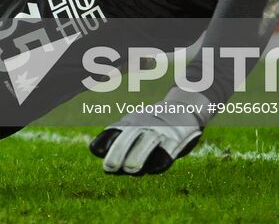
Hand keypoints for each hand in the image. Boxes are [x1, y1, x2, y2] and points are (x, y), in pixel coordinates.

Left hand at [89, 89, 208, 175]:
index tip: (96, 151)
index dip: (105, 140)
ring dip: (138, 156)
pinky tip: (154, 170)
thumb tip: (96, 150)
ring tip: (130, 169)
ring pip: (148, 143)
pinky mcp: (176, 140)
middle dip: (119, 152)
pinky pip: (168, 150)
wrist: (182, 109)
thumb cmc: (150, 124)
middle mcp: (143, 125)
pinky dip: (161, 160)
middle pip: (129, 137)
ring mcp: (160, 131)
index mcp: (130, 123)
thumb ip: (117, 137)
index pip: (114, 131)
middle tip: (109, 167)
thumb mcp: (133, 125)